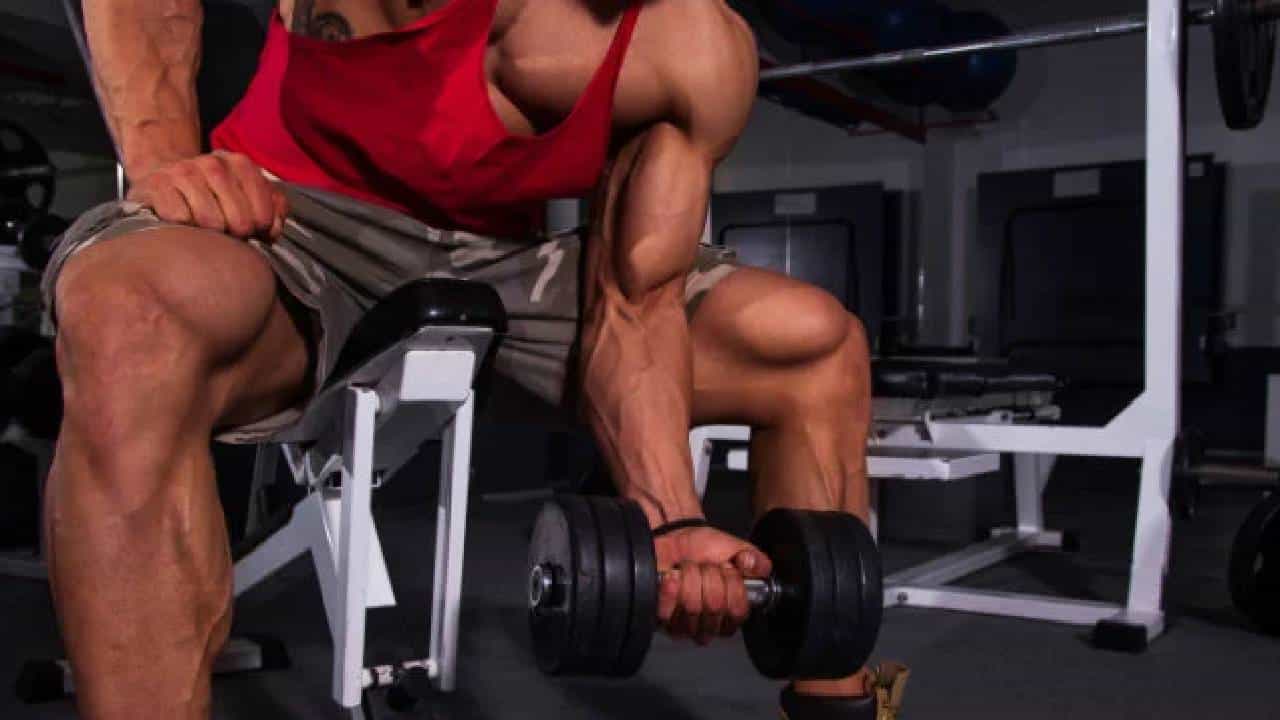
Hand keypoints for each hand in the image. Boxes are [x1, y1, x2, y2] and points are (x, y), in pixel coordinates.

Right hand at [126, 151, 287, 239]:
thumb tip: (272, 231)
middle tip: (227, 232)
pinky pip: (179, 219)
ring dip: (209, 233)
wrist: (164, 174)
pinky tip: (182, 222)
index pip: (263, 214)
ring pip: (210, 222)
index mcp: (241, 164)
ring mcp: (183, 171)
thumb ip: (274, 208)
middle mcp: (213, 164)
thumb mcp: (249, 193)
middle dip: (236, 235)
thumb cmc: (214, 192)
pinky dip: (182, 227)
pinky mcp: (157, 184)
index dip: (260, 229)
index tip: (252, 230)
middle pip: (239, 221)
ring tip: (205, 228)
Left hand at [654, 524, 772, 644]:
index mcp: (731, 613)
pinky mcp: (662, 620)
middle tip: (705, 566)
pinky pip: (668, 610)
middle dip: (710, 576)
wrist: (673, 538)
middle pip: (715, 607)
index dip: (733, 585)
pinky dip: (671, 587)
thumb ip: (754, 559)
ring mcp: (685, 626)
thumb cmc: (704, 548)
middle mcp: (710, 625)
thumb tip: (753, 565)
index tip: (727, 568)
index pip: (738, 610)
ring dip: (690, 576)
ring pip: (692, 606)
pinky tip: (671, 576)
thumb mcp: (735, 549)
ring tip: (687, 568)